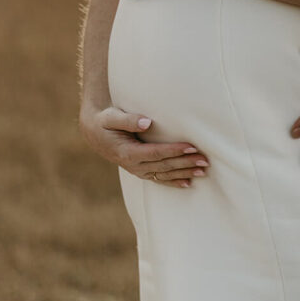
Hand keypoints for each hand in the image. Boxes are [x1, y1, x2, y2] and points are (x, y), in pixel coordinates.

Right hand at [79, 104, 209, 187]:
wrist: (95, 133)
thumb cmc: (105, 121)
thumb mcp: (111, 117)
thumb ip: (128, 120)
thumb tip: (147, 122)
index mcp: (127, 152)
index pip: (156, 153)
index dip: (174, 151)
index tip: (191, 147)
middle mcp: (134, 165)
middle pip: (164, 166)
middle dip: (185, 163)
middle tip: (204, 160)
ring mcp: (137, 170)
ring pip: (164, 175)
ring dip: (184, 173)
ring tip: (202, 171)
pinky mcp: (141, 170)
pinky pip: (159, 179)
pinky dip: (174, 181)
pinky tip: (188, 183)